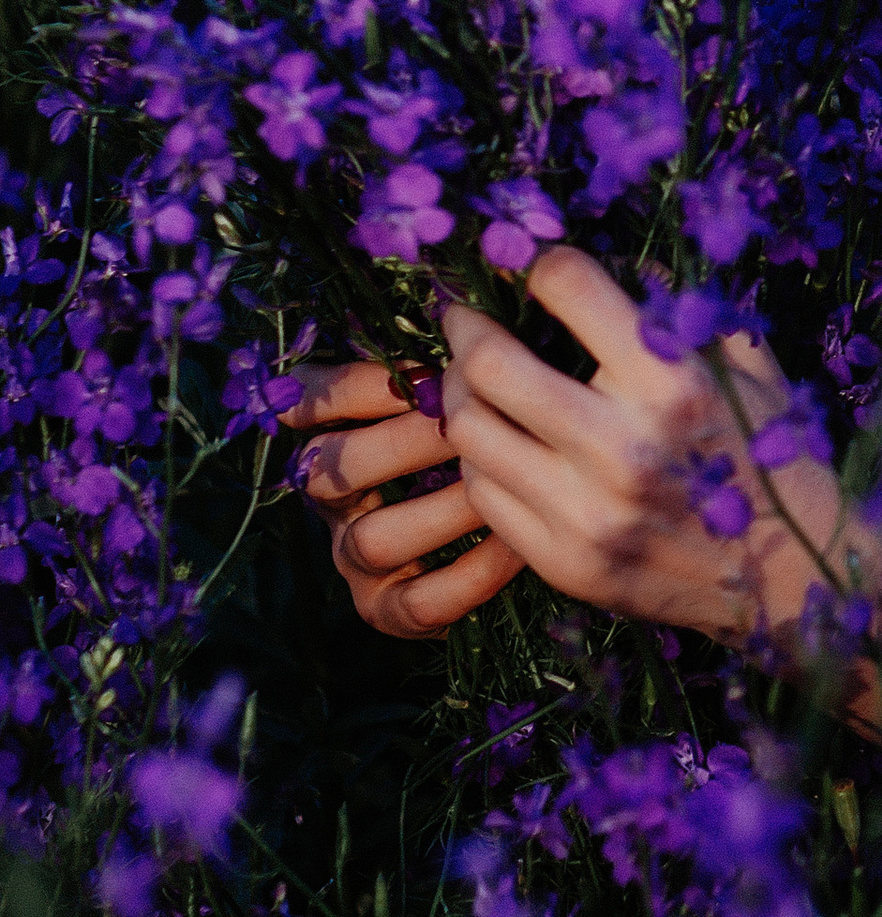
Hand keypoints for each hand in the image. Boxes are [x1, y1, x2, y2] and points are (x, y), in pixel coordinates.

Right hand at [285, 361, 528, 641]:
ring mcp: (356, 559)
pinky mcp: (390, 610)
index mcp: (334, 432)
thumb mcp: (461, 389)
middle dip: (404, 443)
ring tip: (494, 485)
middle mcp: (334, 497)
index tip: (419, 369)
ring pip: (372, 538)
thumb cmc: (489, 431)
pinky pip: (418, 601)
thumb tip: (469, 306)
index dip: (357, 386)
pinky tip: (514, 543)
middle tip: (468, 423)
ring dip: (436, 510)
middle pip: (333, 469)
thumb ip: (447, 358)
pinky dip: (467, 573)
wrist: (534, 526)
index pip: (313, 403)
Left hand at [435, 246, 847, 649]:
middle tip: (467, 321)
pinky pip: (483, 493)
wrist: (791, 581)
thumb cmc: (772, 458)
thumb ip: (684, 312)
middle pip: (490, 365)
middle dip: (468, 329)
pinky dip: (482, 458)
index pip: (568, 286)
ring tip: (476, 382)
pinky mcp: (564, 563)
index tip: (537, 271)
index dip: (544, 265)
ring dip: (463, 394)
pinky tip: (503, 443)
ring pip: (470, 431)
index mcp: (675, 384)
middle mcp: (624, 449)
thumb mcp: (749, 369)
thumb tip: (611, 261)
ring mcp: (586, 514)